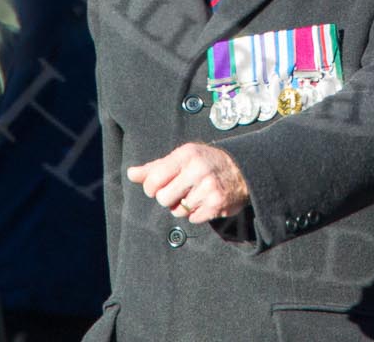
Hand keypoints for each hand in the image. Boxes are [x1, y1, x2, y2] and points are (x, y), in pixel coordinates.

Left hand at [128, 143, 250, 224]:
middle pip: (163, 199)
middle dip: (168, 199)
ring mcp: (208, 188)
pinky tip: (204, 202)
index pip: (153, 180)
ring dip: (182, 207)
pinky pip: (192, 219)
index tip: (159, 186)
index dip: (151, 188)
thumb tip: (131, 174)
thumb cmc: (205, 162)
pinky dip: (195, 214)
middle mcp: (197, 170)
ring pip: (177, 211)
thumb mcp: (182, 157)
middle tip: (179, 191)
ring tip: (194, 195)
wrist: (242, 168)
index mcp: (186, 155)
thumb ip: (155, 167)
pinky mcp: (217, 204)